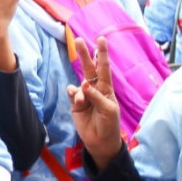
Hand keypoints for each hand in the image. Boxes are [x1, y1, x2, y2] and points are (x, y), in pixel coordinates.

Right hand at [66, 37, 122, 169]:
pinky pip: (72, 93)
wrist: (100, 142)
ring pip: (78, 82)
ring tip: (81, 100)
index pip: (104, 68)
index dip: (102, 54)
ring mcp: (84, 95)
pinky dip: (73, 94)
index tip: (101, 39)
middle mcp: (95, 88)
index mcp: (106, 88)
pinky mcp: (75, 104)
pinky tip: (77, 101)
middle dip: (84, 54)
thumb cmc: (109, 124)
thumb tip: (84, 84)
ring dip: (78, 86)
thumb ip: (96, 96)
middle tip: (78, 40)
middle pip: (88, 68)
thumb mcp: (108, 110)